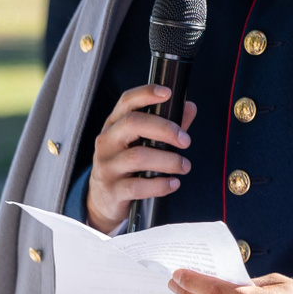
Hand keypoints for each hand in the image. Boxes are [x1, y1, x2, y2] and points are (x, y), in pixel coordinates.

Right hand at [86, 84, 197, 231]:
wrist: (103, 200)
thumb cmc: (125, 167)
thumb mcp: (140, 144)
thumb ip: (165, 126)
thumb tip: (189, 107)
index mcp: (114, 125)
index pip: (126, 102)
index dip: (146, 94)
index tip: (168, 93)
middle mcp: (106, 142)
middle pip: (132, 123)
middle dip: (164, 129)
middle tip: (186, 140)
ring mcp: (106, 166)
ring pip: (138, 156)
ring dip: (168, 160)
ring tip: (183, 166)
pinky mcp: (112, 189)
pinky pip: (138, 186)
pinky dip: (160, 185)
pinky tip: (173, 184)